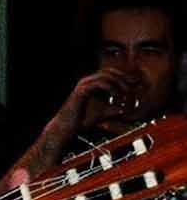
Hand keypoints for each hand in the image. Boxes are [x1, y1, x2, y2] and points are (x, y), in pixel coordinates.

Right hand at [18, 67, 144, 175]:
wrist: (65, 129)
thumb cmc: (79, 122)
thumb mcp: (101, 115)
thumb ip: (112, 110)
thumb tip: (124, 109)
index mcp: (90, 86)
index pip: (109, 74)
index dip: (123, 78)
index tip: (134, 85)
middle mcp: (86, 82)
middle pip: (109, 71)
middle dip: (123, 77)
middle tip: (135, 84)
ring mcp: (83, 85)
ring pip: (106, 75)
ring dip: (119, 82)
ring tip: (127, 91)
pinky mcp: (82, 90)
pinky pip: (100, 83)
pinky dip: (111, 89)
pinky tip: (117, 97)